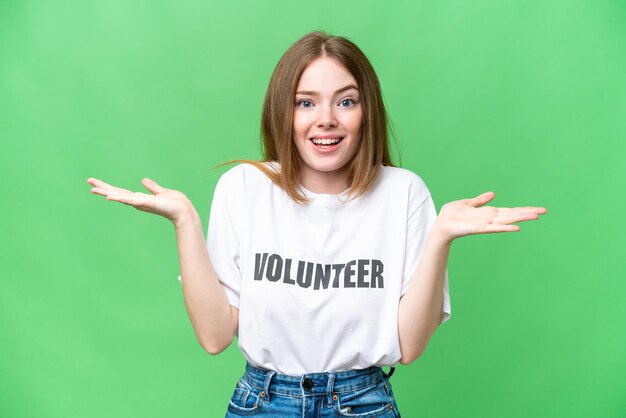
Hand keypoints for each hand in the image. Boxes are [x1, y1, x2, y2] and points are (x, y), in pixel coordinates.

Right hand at [86, 177, 196, 225]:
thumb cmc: (175, 203)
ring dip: (106, 192)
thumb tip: (144, 181)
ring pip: (119, 196)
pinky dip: (119, 198)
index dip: (108, 187)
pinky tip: (109, 197)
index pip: (120, 192)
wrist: (184, 210)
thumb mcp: (161, 192)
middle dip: (102, 188)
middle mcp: (137, 201)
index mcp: (139, 198)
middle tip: (88, 183)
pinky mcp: (146, 202)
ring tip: (93, 189)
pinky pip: (130, 200)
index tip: (95, 183)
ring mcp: (140, 202)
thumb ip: (152, 187)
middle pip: (116, 193)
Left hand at [433, 191, 547, 242]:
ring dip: (521, 218)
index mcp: (489, 213)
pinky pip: (494, 228)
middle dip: (528, 213)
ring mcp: (486, 224)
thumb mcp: (468, 203)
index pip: (510, 210)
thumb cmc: (452, 214)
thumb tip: (493, 194)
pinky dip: (504, 227)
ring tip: (536, 217)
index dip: (524, 209)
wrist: (441, 224)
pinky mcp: (478, 228)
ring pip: (507, 220)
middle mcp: (490, 218)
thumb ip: (480, 200)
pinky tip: (516, 228)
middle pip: (513, 214)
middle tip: (544, 211)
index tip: (538, 209)